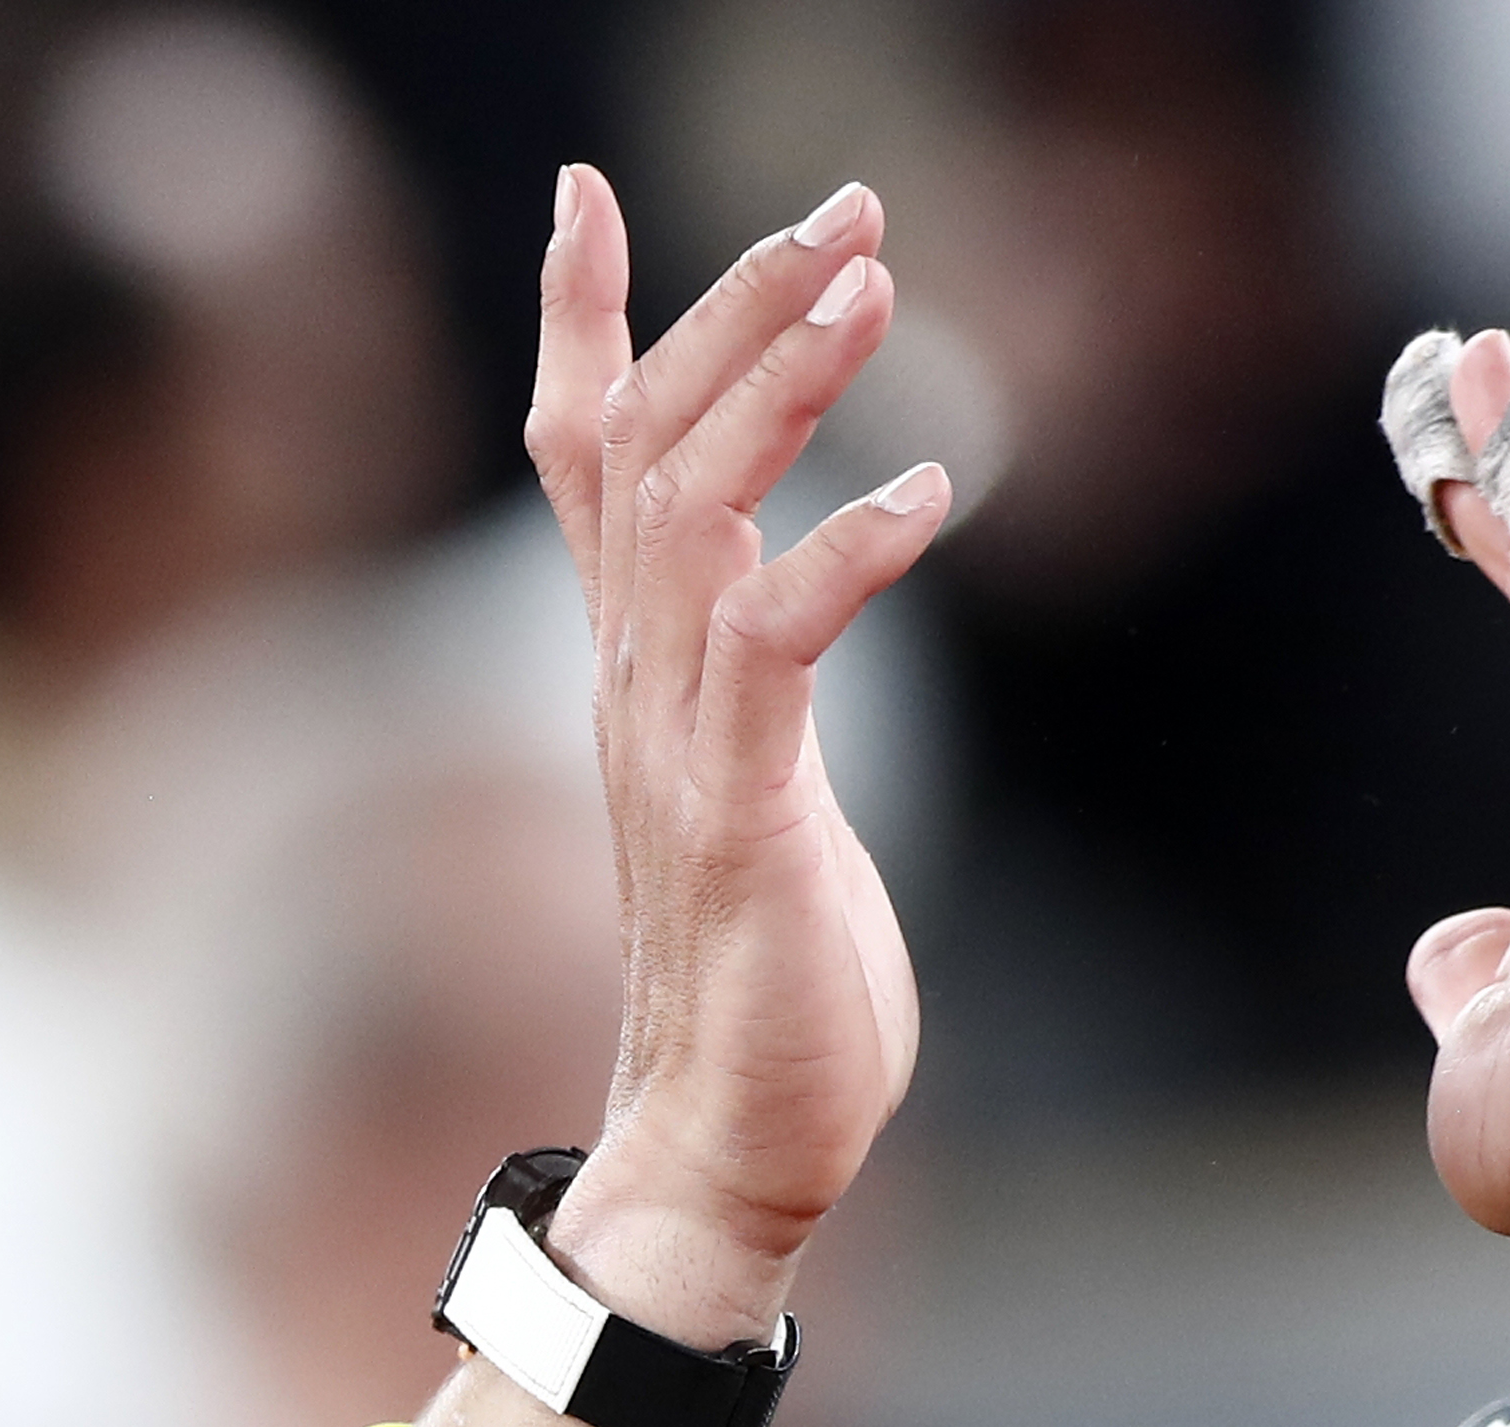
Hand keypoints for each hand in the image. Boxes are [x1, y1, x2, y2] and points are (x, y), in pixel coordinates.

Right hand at [349, 172, 946, 1426]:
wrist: (729, 1151)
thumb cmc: (769, 988)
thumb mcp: (755, 795)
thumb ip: (755, 689)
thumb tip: (779, 610)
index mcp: (638, 673)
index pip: (582, 460)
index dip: (577, 322)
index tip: (580, 192)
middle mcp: (634, 686)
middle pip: (639, 440)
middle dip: (733, 306)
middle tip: (842, 205)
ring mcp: (678, 746)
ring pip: (691, 510)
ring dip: (782, 385)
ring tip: (872, 283)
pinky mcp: (740, 816)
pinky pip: (778, 647)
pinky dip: (847, 555)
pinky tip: (932, 494)